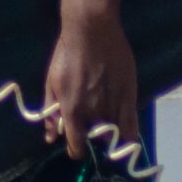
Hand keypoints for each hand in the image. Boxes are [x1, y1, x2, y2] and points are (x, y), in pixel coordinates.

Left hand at [44, 7, 138, 160]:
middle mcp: (93, 114)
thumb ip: (50, 113)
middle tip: (93, 126)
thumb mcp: (52, 83)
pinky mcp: (129, 96)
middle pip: (96, 139)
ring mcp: (113, 105)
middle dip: (94, 136)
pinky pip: (132, 125)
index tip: (79, 146)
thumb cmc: (67, 55)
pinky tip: (127, 136)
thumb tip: (50, 138)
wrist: (92, 31)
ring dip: (111, 133)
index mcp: (72, 112)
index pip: (76, 146)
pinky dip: (129, 135)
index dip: (77, 150)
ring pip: (114, 134)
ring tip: (108, 124)